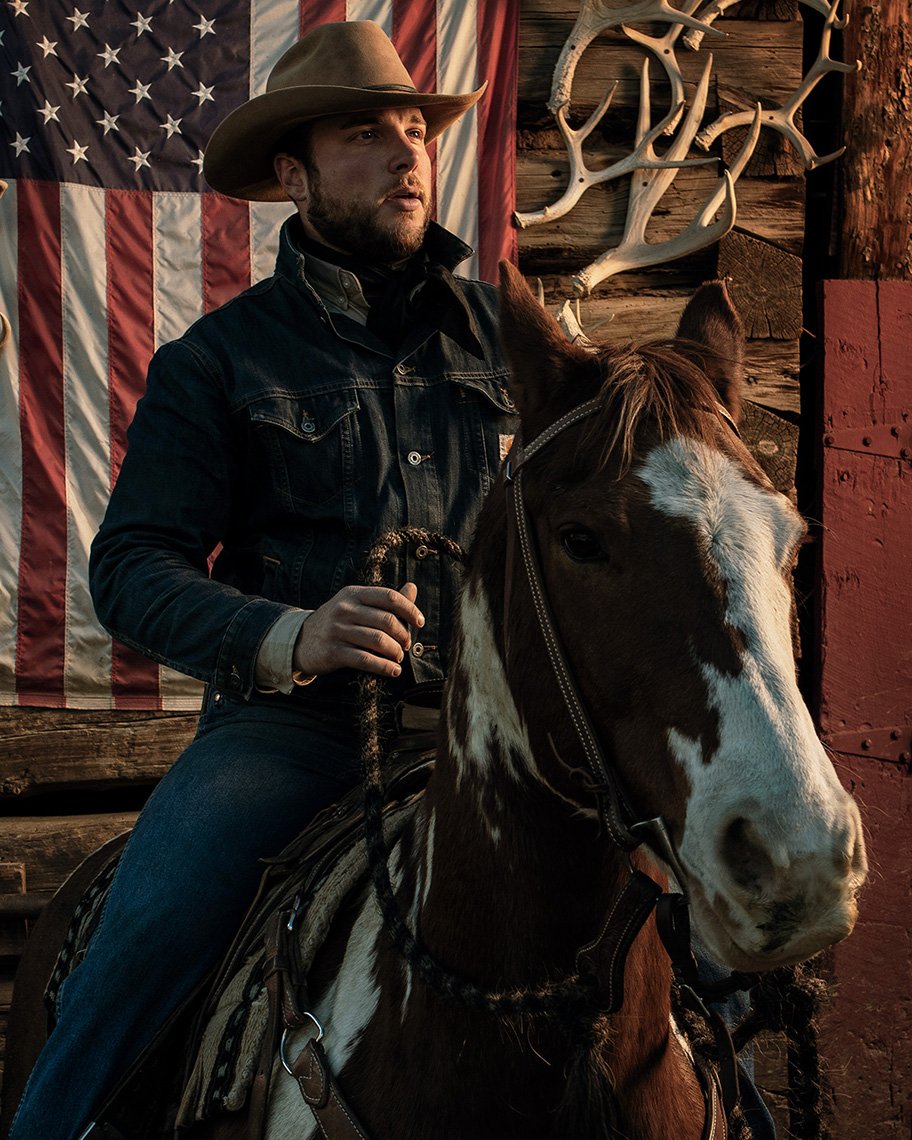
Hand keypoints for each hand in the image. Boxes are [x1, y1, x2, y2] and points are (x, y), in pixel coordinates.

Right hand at [293, 582, 422, 678]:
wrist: (300, 640)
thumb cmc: (337, 622)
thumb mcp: (356, 605)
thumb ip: (385, 600)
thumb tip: (413, 588)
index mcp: (353, 594)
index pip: (389, 597)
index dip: (409, 609)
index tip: (420, 622)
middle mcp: (345, 609)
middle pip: (387, 621)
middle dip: (403, 635)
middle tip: (406, 644)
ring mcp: (337, 630)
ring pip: (378, 641)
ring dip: (395, 652)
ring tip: (398, 657)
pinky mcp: (333, 651)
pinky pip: (365, 660)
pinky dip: (384, 667)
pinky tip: (393, 671)